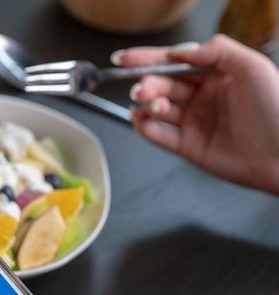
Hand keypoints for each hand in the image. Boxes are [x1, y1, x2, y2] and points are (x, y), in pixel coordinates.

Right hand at [112, 34, 278, 194]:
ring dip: (148, 104)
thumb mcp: (254, 68)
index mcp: (217, 75)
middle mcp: (203, 97)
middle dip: (148, 83)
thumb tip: (181, 50)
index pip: (177, 62)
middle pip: (164, 84)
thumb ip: (218, 51)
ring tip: (150, 103)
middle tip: (142, 87)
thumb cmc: (278, 112)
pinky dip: (145, 127)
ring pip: (159, 109)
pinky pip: (159, 136)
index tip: (128, 59)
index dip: (150, 59)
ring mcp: (194, 122)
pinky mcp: (188, 146)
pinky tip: (141, 120)